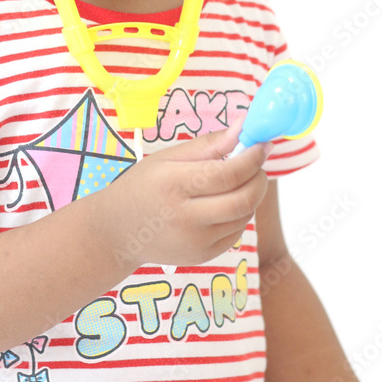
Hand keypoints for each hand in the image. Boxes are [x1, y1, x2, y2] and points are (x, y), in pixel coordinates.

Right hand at [106, 121, 269, 267]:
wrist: (118, 231)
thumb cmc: (143, 185)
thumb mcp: (168, 157)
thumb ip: (209, 144)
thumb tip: (243, 125)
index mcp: (174, 185)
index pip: (227, 174)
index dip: (252, 158)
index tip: (263, 144)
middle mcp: (186, 218)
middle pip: (242, 200)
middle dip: (259, 178)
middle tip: (258, 163)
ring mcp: (195, 241)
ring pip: (243, 216)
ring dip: (252, 195)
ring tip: (238, 180)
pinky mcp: (203, 257)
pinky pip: (236, 232)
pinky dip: (240, 214)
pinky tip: (225, 202)